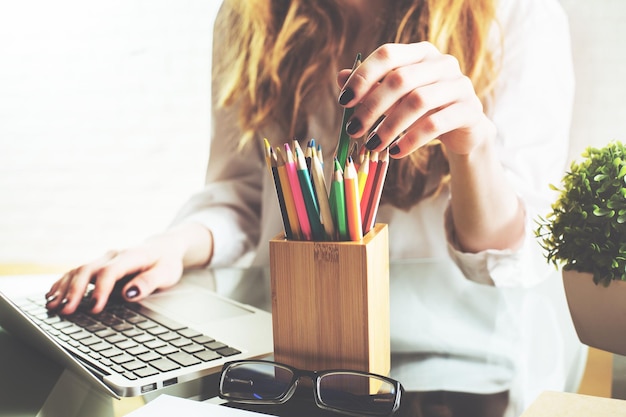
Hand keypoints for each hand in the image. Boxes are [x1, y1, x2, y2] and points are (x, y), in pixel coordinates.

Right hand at [45, 235, 186, 314]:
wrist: (163, 247)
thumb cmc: (166, 262)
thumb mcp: (166, 273)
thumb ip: (149, 282)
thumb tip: (129, 294)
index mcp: (131, 256)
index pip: (110, 272)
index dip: (100, 290)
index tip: (94, 308)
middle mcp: (113, 255)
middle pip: (88, 270)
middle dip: (74, 290)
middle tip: (65, 310)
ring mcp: (103, 258)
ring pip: (78, 270)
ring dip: (64, 288)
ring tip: (53, 306)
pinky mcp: (98, 264)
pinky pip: (77, 272)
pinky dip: (63, 283)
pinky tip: (52, 295)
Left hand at [337, 42, 493, 157]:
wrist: (463, 129)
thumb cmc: (423, 110)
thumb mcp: (394, 98)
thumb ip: (371, 87)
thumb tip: (340, 77)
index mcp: (421, 53)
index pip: (388, 54)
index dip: (363, 76)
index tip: (344, 101)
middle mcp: (443, 63)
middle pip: (400, 79)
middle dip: (372, 106)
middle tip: (354, 129)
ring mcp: (460, 85)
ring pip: (418, 102)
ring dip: (389, 126)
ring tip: (372, 145)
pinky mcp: (470, 110)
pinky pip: (435, 124)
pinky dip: (411, 140)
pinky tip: (395, 152)